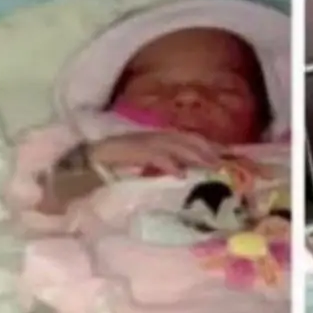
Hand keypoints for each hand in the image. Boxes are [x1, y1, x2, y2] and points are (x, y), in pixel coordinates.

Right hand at [89, 131, 223, 175]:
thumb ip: (164, 165)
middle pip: (187, 139)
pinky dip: (169, 164)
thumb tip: (185, 174)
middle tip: (224, 163)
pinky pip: (155, 156)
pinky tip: (180, 174)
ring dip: (195, 155)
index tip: (226, 157)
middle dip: (206, 150)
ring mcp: (144, 142)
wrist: (87, 158)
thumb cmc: (116, 163)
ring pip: (175, 145)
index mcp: (158, 139)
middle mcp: (154, 137)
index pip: (188, 139)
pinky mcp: (133, 151)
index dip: (207, 146)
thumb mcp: (145, 163)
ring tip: (210, 166)